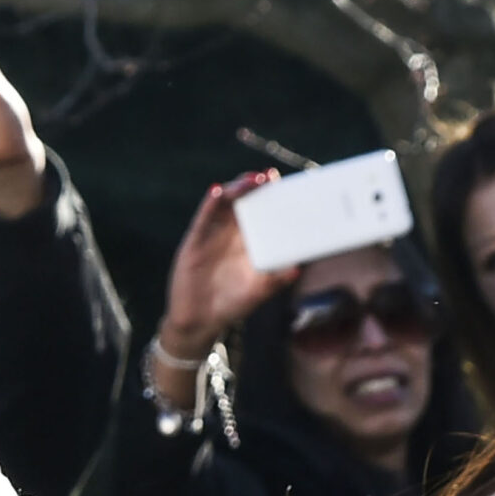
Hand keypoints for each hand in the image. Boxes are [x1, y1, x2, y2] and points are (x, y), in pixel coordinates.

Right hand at [158, 173, 296, 365]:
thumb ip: (276, 280)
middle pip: (245, 198)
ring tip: (250, 181)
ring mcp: (214, 232)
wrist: (200, 320)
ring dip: (237, 187)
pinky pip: (204, 216)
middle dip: (256, 184)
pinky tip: (217, 191)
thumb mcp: (258, 292)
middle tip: (269, 176)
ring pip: (226, 201)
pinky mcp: (196, 238)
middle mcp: (234, 231)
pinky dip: (210, 203)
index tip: (284, 185)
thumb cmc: (232, 304)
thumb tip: (298, 269)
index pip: (263, 210)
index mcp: (251, 239)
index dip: (272, 195)